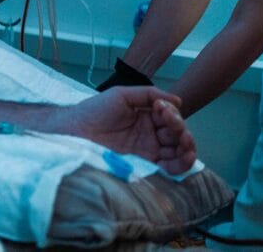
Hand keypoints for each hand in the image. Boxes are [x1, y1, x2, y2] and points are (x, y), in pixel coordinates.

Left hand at [65, 87, 196, 173]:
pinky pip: (169, 168)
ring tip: (184, 141)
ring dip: (188, 147)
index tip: (161, 109)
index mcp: (146, 118)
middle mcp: (150, 135)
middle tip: (172, 124)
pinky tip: (183, 156)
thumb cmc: (94, 110)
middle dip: (181, 129)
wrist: (75, 131)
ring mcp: (147, 151)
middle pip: (178, 135)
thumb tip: (178, 101)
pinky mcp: (143, 166)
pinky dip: (182, 164)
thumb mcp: (122, 95)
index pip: (170, 118)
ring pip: (178, 152)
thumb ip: (149, 94)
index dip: (172, 114)